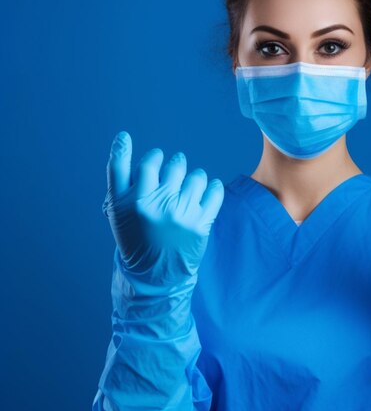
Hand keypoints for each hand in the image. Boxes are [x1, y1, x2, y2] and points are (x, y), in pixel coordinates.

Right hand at [102, 131, 223, 284]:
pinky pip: (214, 192)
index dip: (156, 158)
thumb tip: (123, 136)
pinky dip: (213, 187)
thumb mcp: (117, 206)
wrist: (154, 274)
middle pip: (175, 166)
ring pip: (197, 177)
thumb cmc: (134, 234)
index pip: (149, 162)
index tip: (157, 162)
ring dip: (195, 176)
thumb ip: (118, 170)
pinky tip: (206, 191)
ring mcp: (181, 215)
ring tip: (189, 185)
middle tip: (175, 172)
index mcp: (134, 201)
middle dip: (176, 164)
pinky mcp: (201, 224)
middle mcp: (158, 207)